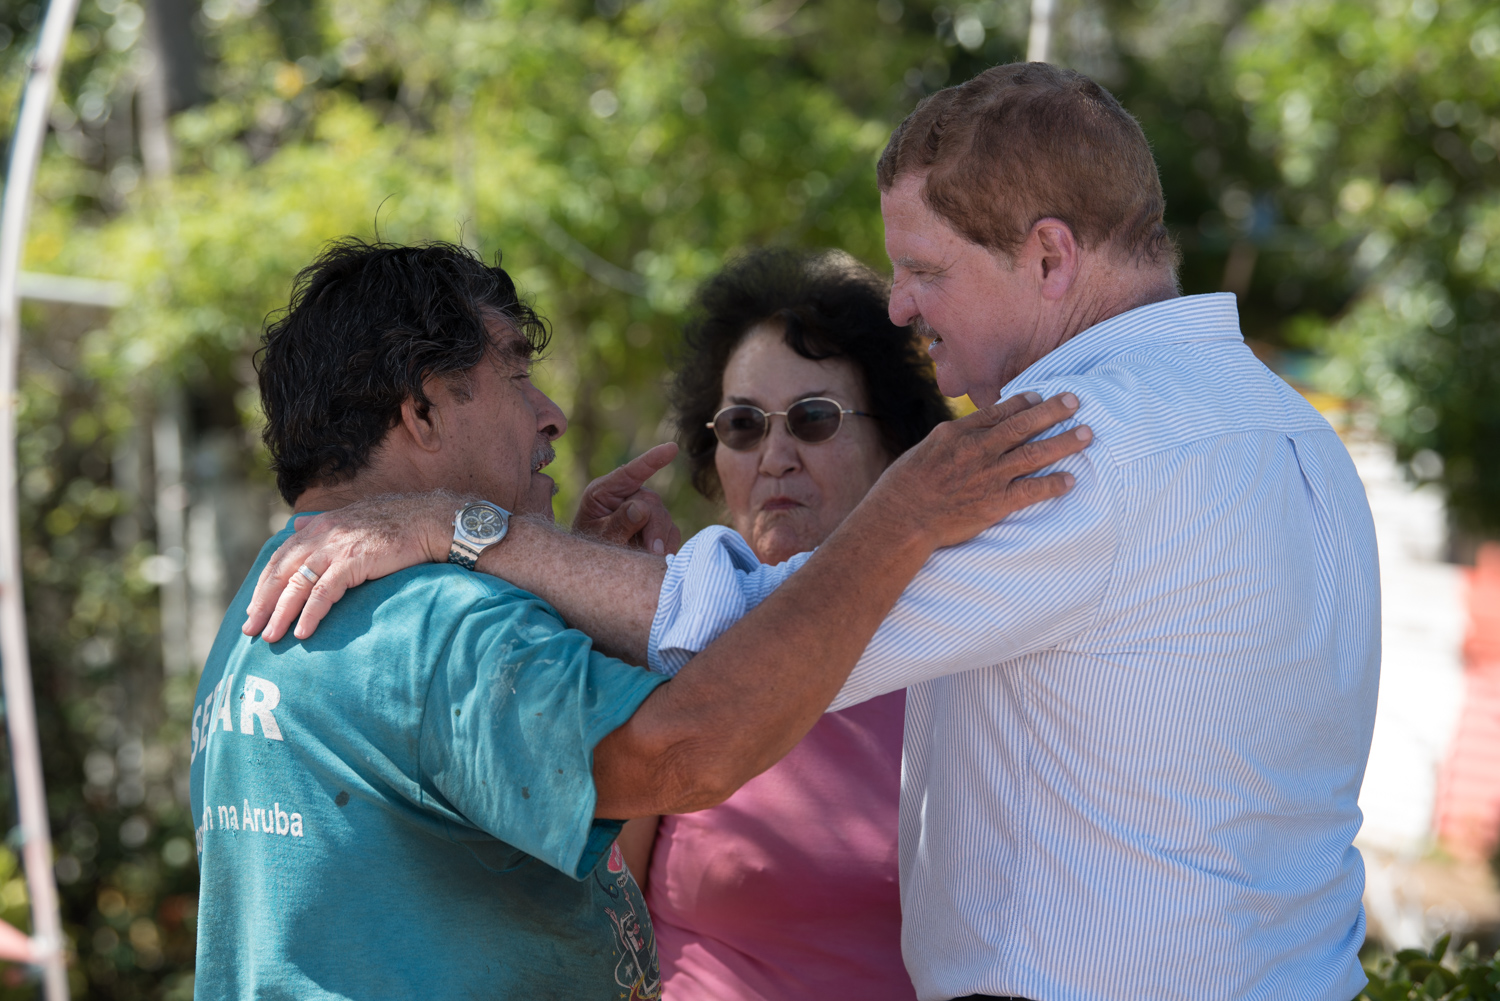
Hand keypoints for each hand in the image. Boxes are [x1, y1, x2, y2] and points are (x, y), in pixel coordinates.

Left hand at [242, 490, 463, 642]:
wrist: (429, 520)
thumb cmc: (396, 522)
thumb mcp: (352, 517)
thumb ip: (320, 523)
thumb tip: (295, 525)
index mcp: (318, 526)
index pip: (280, 557)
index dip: (264, 584)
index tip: (254, 607)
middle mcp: (321, 535)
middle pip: (281, 572)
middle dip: (262, 602)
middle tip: (249, 629)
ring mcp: (336, 548)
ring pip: (297, 584)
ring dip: (280, 613)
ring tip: (270, 637)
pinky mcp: (353, 562)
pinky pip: (323, 592)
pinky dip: (310, 614)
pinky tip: (302, 632)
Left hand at [573, 443, 682, 555]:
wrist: (591, 564)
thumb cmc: (588, 547)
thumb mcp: (597, 536)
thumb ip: (618, 523)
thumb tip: (642, 508)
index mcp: (604, 491)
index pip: (629, 473)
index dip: (651, 460)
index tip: (671, 448)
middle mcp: (626, 495)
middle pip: (651, 503)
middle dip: (654, 528)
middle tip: (653, 552)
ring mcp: (643, 509)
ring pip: (663, 517)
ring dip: (660, 538)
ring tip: (651, 557)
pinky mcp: (654, 525)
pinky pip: (670, 531)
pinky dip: (667, 544)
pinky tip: (658, 556)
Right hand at [864, 391, 1090, 551]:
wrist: (900, 518)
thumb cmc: (905, 486)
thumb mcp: (927, 449)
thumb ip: (954, 439)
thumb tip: (972, 434)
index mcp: (959, 432)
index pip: (999, 411)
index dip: (1024, 401)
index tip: (1040, 395)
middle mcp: (978, 449)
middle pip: (1024, 424)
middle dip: (1053, 410)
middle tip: (1076, 401)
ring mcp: (989, 475)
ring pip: (1035, 452)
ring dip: (1064, 442)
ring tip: (1087, 434)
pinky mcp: (995, 502)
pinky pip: (1032, 490)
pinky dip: (1053, 484)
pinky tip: (1071, 480)